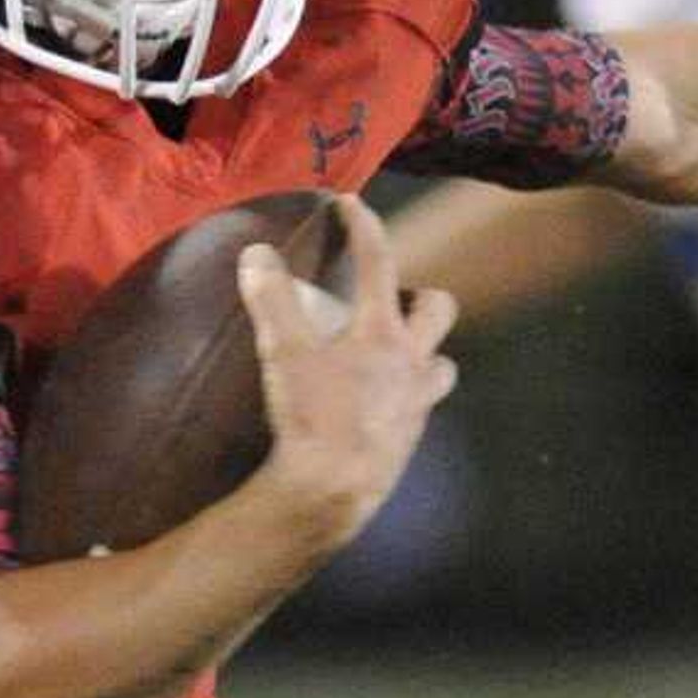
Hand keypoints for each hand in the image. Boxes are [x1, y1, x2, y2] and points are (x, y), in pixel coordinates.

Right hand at [240, 190, 457, 553]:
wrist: (332, 492)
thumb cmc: (313, 418)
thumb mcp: (284, 354)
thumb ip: (272, 301)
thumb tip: (257, 254)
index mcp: (381, 333)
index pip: (378, 263)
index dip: (364, 228)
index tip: (351, 205)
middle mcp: (411, 363)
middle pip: (438, 311)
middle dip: (421, 298)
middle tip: (391, 303)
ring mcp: (416, 405)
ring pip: (440, 366)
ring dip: (424, 356)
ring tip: (394, 360)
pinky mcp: (408, 442)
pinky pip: (419, 410)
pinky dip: (404, 401)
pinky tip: (377, 410)